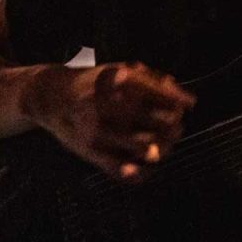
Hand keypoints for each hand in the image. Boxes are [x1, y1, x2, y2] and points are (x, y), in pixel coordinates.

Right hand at [23, 61, 194, 178]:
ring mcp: (101, 130)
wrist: (53, 97)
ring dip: (162, 148)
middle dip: (174, 126)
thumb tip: (182, 95)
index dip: (180, 102)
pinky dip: (136, 172)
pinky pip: (120, 168)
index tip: (188, 105)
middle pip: (161, 123)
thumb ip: (153, 80)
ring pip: (146, 147)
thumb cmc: (95, 84)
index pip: (164, 96)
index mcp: (123, 83)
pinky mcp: (90, 150)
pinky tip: (142, 169)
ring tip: (163, 146)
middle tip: (176, 126)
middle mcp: (112, 106)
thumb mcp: (122, 69)